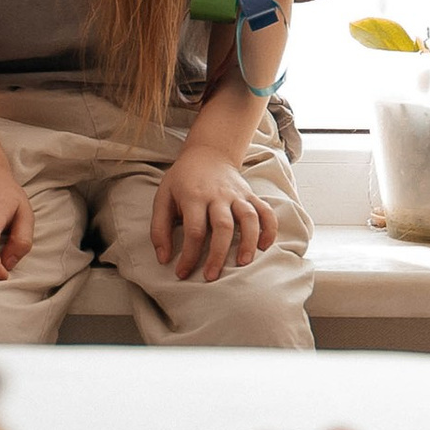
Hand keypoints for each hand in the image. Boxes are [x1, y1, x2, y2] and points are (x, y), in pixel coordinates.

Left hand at [152, 143, 272, 284]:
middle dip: (218, 254)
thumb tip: (164, 259)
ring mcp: (237, 194)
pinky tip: (264, 246)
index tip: (182, 273)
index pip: (194, 230)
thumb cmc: (182, 180)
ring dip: (248, 241)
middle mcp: (218, 195)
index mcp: (194, 196)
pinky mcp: (250, 195)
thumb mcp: (163, 198)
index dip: (188, 255)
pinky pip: (266, 211)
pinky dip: (269, 228)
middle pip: (223, 226)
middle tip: (211, 276)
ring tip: (243, 263)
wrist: (207, 153)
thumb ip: (159, 228)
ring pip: (248, 217)